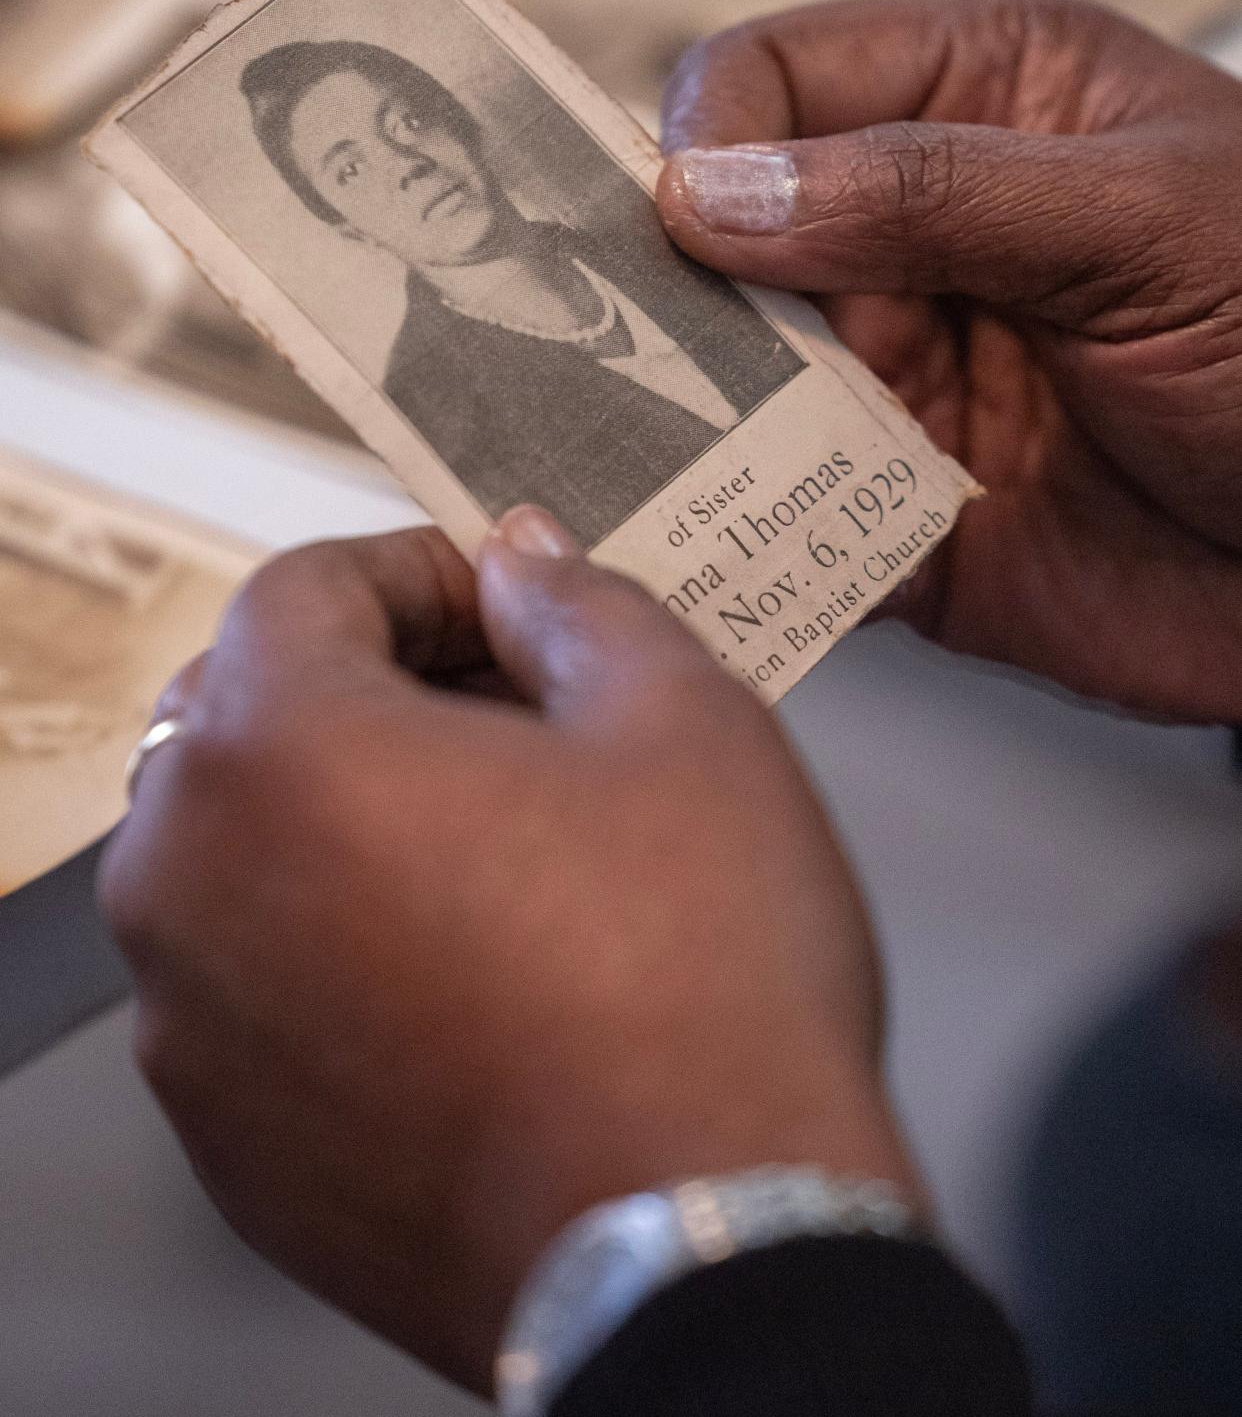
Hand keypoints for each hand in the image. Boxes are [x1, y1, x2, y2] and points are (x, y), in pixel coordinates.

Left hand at [100, 512, 920, 1394]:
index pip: (299, 590)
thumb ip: (578, 606)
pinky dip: (346, 945)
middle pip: (255, 718)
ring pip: (256, 857)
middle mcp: (191, 888)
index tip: (501, 604)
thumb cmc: (699, 989)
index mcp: (277, 753)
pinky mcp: (234, 1142)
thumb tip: (526, 567)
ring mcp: (197, 1030)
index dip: (419, 571)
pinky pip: (266, 987)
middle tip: (517, 712)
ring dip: (362, 819)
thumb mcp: (683, 720)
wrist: (707, 1247)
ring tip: (516, 846)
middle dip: (383, 689)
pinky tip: (481, 968)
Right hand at [658, 0, 1241, 723]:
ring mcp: (904, 380)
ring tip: (628, 451)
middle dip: (662, 290)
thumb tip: (712, 190)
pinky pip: (776, 515)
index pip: (775, 81)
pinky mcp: (899, 517)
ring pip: (724, 382)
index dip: (708, 137)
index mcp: (979, 102)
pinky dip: (728, 531)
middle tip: (604, 345)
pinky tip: (699, 539)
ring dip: (676, 419)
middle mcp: (918, 239)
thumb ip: (929, 190)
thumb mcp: (1146, 221)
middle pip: (721, 238)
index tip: (675, 219)